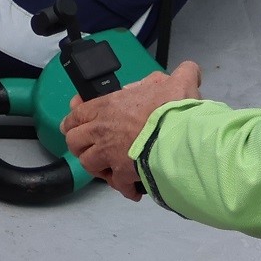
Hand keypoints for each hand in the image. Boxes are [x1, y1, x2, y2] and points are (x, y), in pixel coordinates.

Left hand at [60, 61, 202, 200]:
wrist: (180, 136)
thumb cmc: (173, 108)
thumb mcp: (178, 82)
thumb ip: (181, 74)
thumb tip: (188, 72)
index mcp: (108, 106)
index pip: (76, 114)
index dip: (73, 121)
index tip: (74, 125)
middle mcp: (102, 130)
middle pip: (74, 141)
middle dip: (80, 146)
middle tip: (93, 148)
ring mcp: (109, 154)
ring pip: (88, 164)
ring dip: (98, 167)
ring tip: (111, 168)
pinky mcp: (122, 174)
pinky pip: (117, 185)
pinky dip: (124, 188)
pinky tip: (133, 188)